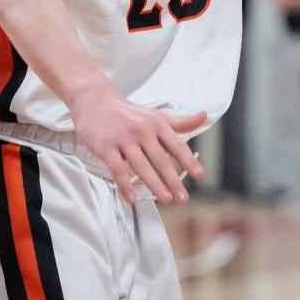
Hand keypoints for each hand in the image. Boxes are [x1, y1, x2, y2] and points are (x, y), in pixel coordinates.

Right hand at [71, 86, 205, 204]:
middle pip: (160, 159)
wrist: (95, 101)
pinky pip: (118, 169)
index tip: (199, 174)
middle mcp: (142, 130)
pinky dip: (125, 185)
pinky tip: (132, 198)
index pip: (176, 144)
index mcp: (157, 123)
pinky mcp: (106, 147)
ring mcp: (124, 139)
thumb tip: (205, 117)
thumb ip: (179, 122)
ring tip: (166, 199)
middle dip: (173, 180)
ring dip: (155, 185)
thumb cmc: (128, 113)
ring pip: (142, 166)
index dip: (188, 160)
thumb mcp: (155, 114)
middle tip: (183, 198)